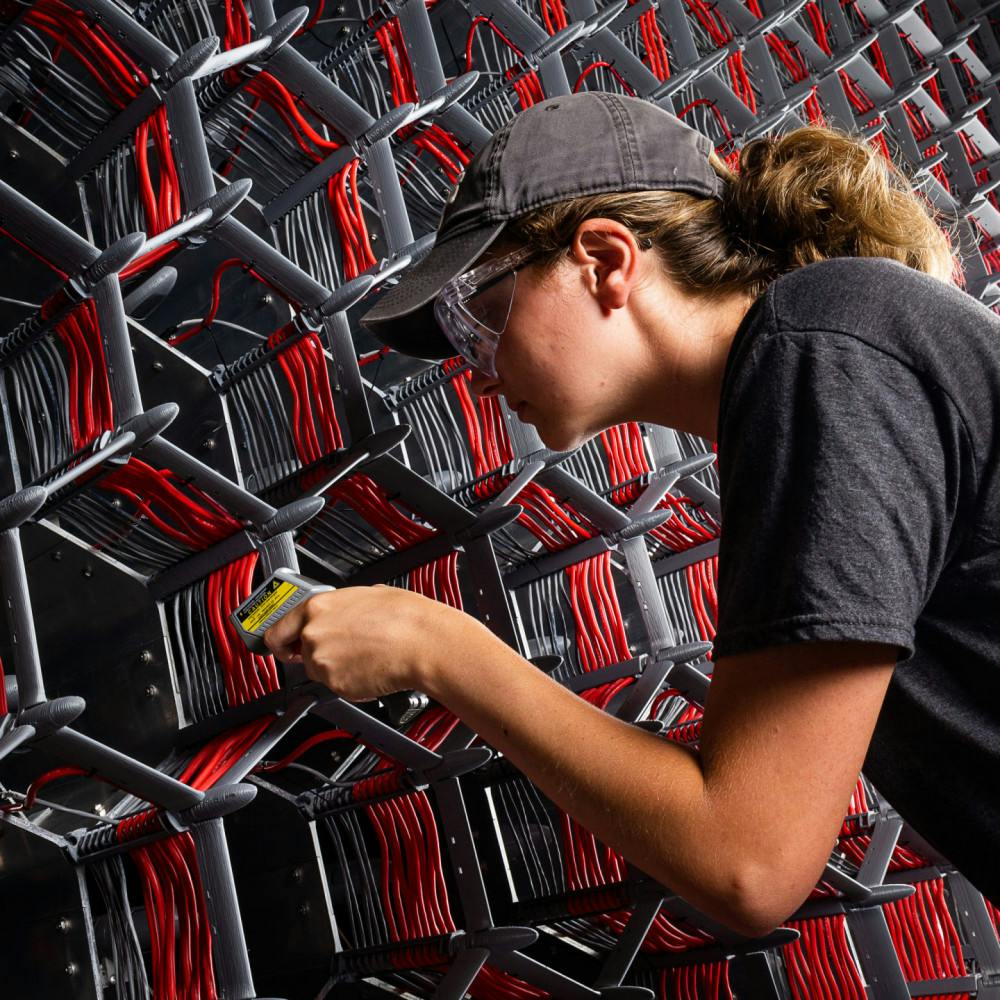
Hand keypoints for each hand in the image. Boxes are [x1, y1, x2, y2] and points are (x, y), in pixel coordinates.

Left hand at [262, 584, 470, 700]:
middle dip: (315, 655)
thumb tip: (341, 612)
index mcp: (317, 607)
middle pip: (300, 653)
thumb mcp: (367, 594)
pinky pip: (337, 686)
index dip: (280, 642)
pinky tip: (370, 667)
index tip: (284, 647)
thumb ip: (341, 607)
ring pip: (319, 671)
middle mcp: (313, 634)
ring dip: (336, 668)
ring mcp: (323, 662)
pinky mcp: (337, 685)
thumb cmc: (404, 618)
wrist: (422, 643)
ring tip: (365, 655)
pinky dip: (350, 681)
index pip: (276, 631)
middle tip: (341, 652)